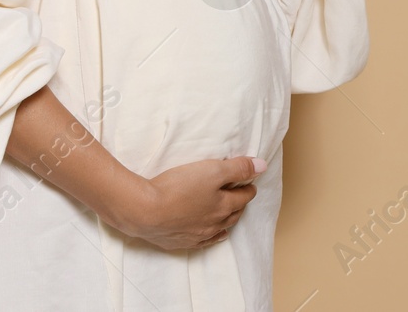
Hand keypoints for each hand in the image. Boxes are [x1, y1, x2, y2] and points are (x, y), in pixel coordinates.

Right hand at [105, 155, 265, 250]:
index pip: (243, 196)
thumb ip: (238, 168)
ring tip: (231, 214)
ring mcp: (197, 235)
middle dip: (240, 204)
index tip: (250, 182)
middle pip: (234, 213)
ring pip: (220, 228)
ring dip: (228, 220)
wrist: (145, 211)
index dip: (248, 187)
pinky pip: (203, 242)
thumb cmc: (178, 187)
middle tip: (242, 195)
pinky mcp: (181, 241)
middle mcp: (214, 223)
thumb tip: (262, 166)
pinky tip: (215, 235)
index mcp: (223, 205)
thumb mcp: (212, 170)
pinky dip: (213, 237)